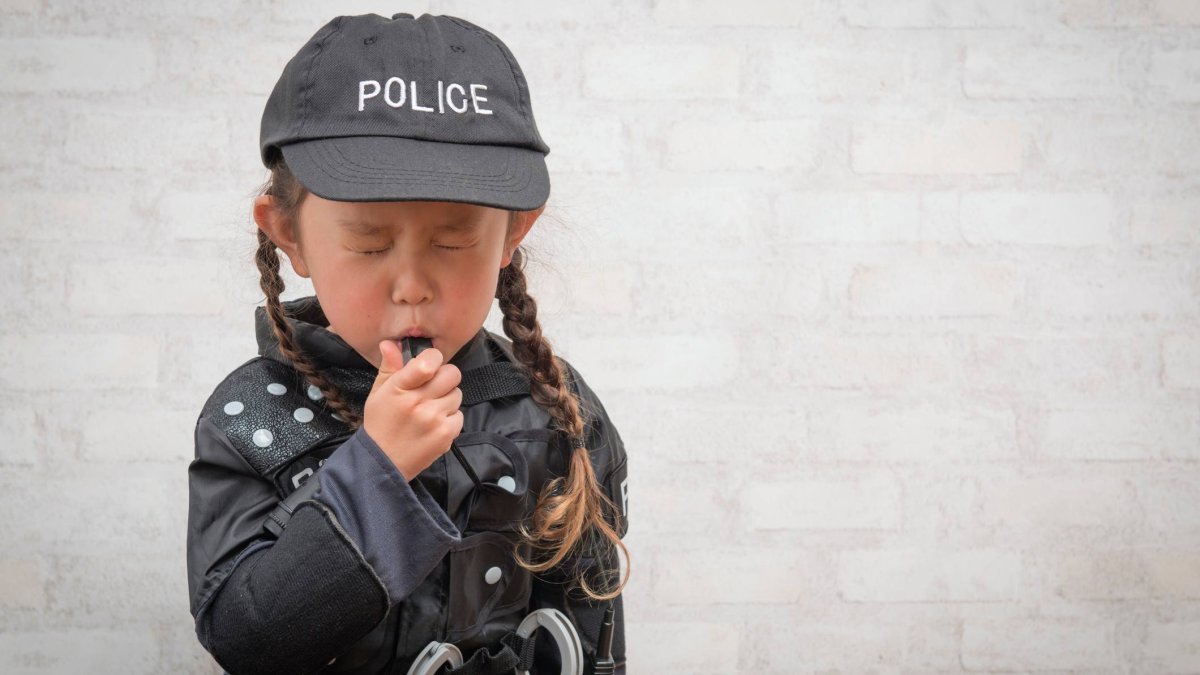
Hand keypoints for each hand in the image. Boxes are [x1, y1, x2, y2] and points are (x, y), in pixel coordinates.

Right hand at [362, 339, 463, 480]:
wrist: (383, 462)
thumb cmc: (381, 424)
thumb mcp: (378, 393)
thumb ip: (389, 367)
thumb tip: (391, 343)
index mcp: (399, 388)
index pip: (428, 362)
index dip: (434, 359)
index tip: (430, 365)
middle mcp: (418, 402)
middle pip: (452, 374)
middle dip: (445, 377)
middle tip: (433, 387)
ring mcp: (434, 419)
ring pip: (457, 394)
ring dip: (447, 399)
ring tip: (430, 409)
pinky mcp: (446, 435)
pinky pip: (459, 415)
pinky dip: (450, 418)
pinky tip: (434, 424)